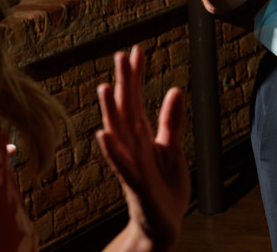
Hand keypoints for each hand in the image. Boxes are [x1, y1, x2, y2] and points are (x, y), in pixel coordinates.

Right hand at [97, 46, 188, 250]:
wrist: (163, 226)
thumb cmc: (164, 187)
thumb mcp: (172, 148)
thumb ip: (171, 121)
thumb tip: (174, 89)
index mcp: (142, 137)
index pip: (136, 100)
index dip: (135, 76)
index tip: (136, 50)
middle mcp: (133, 148)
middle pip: (125, 110)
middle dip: (122, 84)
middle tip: (120, 54)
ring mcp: (132, 166)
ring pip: (118, 135)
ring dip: (110, 112)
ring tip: (104, 87)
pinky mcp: (136, 185)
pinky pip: (122, 166)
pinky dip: (113, 151)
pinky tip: (103, 135)